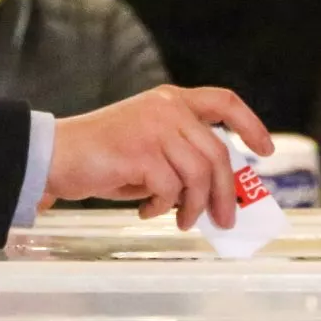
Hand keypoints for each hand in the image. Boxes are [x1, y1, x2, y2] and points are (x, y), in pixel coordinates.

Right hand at [46, 85, 272, 230]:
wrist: (55, 156)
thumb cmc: (101, 157)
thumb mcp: (149, 146)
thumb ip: (181, 157)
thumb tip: (218, 194)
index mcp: (171, 100)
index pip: (223, 101)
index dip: (249, 124)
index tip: (265, 150)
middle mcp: (167, 108)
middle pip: (217, 153)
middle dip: (226, 192)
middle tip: (225, 220)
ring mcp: (155, 128)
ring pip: (198, 175)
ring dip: (193, 206)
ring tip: (181, 220)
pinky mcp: (142, 152)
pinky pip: (170, 190)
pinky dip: (163, 207)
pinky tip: (147, 211)